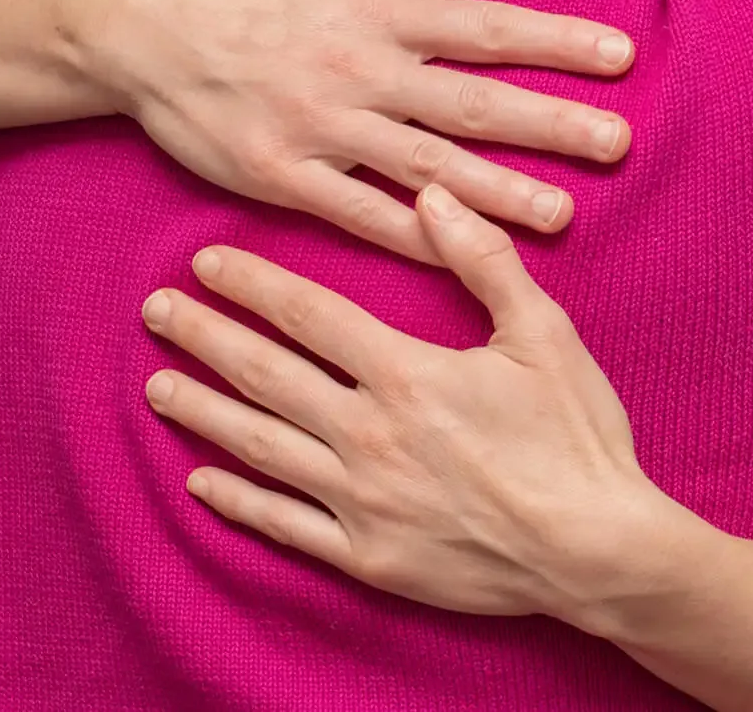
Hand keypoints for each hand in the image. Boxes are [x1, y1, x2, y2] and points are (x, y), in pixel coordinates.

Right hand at [87, 0, 635, 260]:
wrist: (144, 28)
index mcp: (381, 13)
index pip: (489, 29)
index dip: (558, 44)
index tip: (621, 58)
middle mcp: (363, 73)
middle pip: (474, 105)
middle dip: (552, 125)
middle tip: (619, 145)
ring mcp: (325, 130)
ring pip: (427, 168)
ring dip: (498, 193)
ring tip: (561, 213)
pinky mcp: (287, 177)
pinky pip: (361, 214)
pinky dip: (413, 237)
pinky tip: (462, 255)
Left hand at [138, 185, 685, 621]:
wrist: (597, 548)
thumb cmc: (576, 438)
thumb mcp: (544, 333)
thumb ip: (484, 261)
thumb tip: (433, 196)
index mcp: (407, 374)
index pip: (310, 316)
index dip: (255, 285)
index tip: (207, 263)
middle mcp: (368, 434)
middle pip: (267, 376)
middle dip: (206, 338)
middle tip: (155, 312)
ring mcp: (360, 500)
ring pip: (261, 446)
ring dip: (204, 412)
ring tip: (157, 387)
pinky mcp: (367, 555)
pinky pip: (284, 524)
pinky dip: (238, 500)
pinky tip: (203, 481)